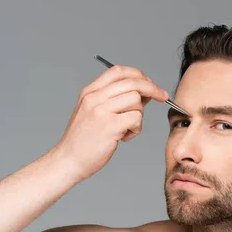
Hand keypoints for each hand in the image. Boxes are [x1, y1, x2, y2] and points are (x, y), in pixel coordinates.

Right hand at [54, 65, 168, 178]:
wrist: (68, 161)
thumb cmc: (83, 141)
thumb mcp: (93, 113)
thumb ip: (115, 101)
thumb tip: (144, 92)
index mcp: (90, 92)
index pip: (118, 71)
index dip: (138, 74)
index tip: (150, 83)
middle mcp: (94, 97)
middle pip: (132, 82)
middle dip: (152, 88)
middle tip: (163, 97)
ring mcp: (101, 111)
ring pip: (137, 101)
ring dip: (139, 116)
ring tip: (127, 129)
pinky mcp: (110, 125)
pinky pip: (136, 118)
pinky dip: (136, 129)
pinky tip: (124, 138)